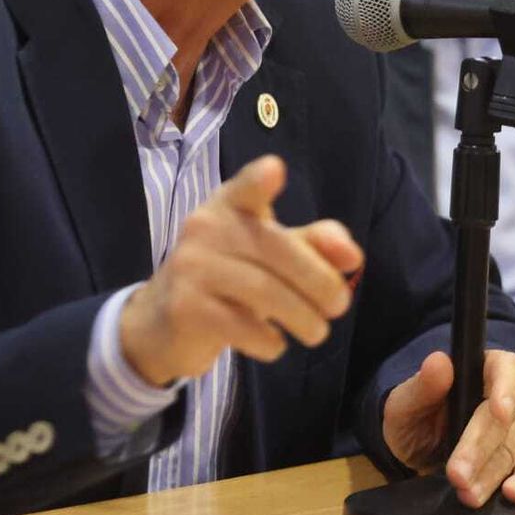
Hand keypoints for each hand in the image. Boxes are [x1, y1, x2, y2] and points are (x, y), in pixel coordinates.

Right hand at [118, 155, 363, 385]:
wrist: (161, 321)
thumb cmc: (229, 276)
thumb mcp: (270, 253)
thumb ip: (313, 244)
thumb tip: (353, 256)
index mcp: (229, 206)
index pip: (245, 188)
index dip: (259, 180)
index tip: (274, 171)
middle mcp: (205, 229)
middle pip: (277, 250)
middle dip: (320, 281)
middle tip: (340, 306)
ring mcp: (191, 268)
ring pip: (264, 291)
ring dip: (303, 318)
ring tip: (317, 332)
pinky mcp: (184, 309)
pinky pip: (242, 326)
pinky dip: (270, 341)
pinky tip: (276, 343)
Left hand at [381, 349, 514, 506]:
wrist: (415, 454)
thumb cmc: (414, 418)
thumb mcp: (405, 403)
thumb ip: (422, 385)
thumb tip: (438, 362)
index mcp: (485, 370)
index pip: (507, 369)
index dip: (507, 388)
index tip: (499, 410)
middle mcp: (510, 399)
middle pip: (506, 421)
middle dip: (480, 450)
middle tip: (457, 475)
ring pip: (514, 450)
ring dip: (491, 475)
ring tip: (467, 495)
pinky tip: (511, 495)